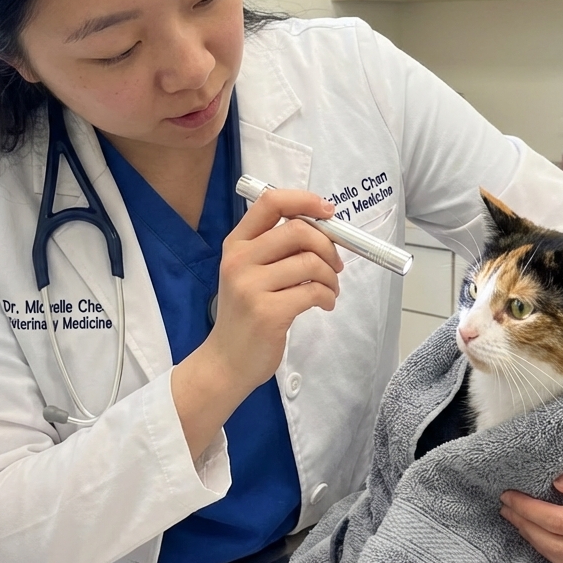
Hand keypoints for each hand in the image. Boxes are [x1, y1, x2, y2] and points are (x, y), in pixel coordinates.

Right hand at [171, 188, 342, 458]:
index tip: (329, 212)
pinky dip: (328, 296)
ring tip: (330, 290)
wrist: (227, 362)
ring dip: (331, 276)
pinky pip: (313, 291)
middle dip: (327, 245)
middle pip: (298, 230)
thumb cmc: (245, 314)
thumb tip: (325, 227)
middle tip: (335, 264)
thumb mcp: (249, 273)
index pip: (270, 202)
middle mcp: (239, 260)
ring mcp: (251, 287)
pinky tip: (325, 304)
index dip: (305, 200)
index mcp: (235, 244)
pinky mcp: (268, 313)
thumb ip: (276, 248)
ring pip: (310, 262)